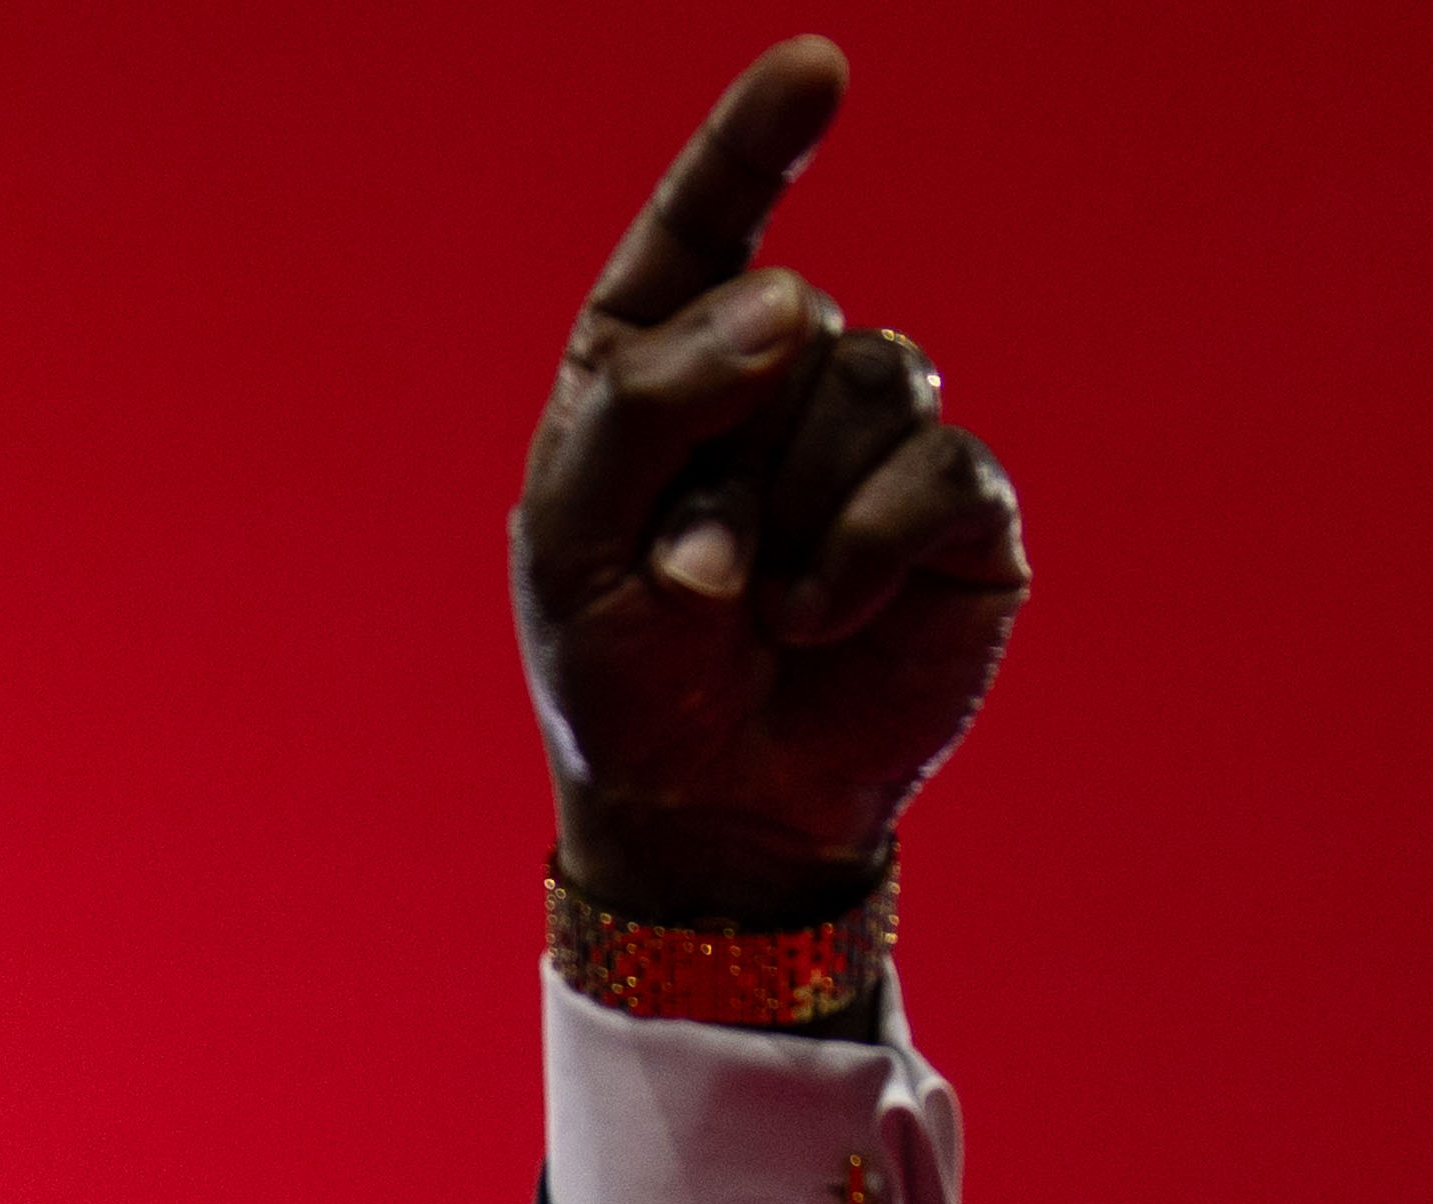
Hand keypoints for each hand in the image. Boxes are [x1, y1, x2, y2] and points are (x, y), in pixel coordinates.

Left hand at [516, 38, 1027, 936]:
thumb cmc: (619, 676)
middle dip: (729, 438)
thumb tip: (790, 307)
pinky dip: (861, 548)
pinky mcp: (952, 505)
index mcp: (657, 370)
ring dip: (794, 504)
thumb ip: (644, 402)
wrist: (705, 808)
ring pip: (875, 374)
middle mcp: (774, 381)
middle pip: (790, 308)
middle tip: (689, 562)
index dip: (754, 145)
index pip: (704, 231)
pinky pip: (931, 466)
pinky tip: (822, 615)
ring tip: (756, 600)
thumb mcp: (571, 542)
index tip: (815, 69)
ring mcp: (871, 436)